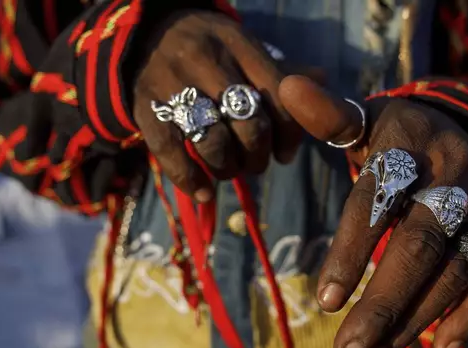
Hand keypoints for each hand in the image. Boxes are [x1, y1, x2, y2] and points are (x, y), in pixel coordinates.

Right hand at [133, 12, 304, 201]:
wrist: (144, 35)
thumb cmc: (209, 51)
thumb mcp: (244, 50)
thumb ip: (282, 71)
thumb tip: (322, 81)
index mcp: (240, 45)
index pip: (279, 97)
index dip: (289, 135)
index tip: (285, 154)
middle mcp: (207, 60)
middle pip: (249, 123)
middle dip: (258, 156)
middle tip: (256, 164)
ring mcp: (173, 83)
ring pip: (213, 140)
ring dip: (227, 168)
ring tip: (229, 170)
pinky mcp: (145, 107)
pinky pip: (170, 151)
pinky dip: (190, 178)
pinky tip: (204, 192)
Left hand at [279, 76, 467, 347]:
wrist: (463, 131)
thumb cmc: (397, 137)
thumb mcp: (365, 120)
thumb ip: (328, 116)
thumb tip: (286, 86)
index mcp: (411, 147)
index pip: (378, 200)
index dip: (353, 250)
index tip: (325, 302)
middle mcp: (454, 177)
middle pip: (419, 245)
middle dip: (383, 303)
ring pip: (454, 270)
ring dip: (416, 319)